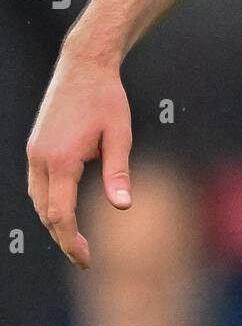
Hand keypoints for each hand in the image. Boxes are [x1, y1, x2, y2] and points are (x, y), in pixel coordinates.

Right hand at [26, 50, 132, 267]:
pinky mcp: (34, 147)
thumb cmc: (107, 98)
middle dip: (63, 237)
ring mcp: (34, 153)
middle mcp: (41, 159)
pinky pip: (37, 185)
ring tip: (76, 237)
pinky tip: (65, 207)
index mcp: (62, 160)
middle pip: (45, 213)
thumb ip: (118, 172)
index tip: (86, 259)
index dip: (71, 241)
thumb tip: (123, 206)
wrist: (83, 66)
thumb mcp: (120, 134)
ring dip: (54, 220)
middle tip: (84, 256)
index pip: (60, 215)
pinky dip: (49, 202)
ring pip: (38, 201)